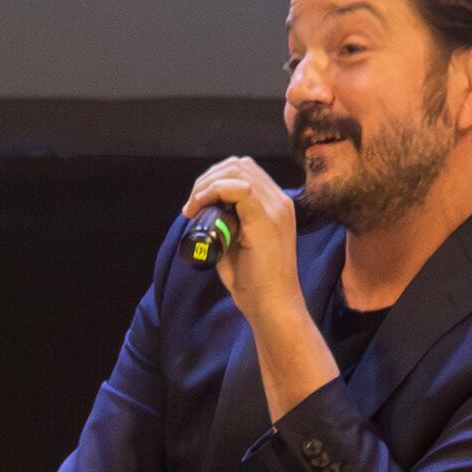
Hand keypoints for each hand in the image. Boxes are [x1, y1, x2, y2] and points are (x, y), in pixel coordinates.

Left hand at [182, 156, 299, 303]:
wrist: (273, 305)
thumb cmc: (254, 282)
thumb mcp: (236, 244)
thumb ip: (226, 224)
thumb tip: (203, 212)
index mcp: (276, 206)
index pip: (245, 173)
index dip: (215, 179)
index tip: (195, 203)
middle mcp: (280, 201)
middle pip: (240, 165)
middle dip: (209, 178)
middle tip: (192, 205)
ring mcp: (276, 208)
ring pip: (238, 171)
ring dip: (208, 184)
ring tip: (193, 207)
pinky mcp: (266, 218)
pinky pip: (238, 188)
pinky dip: (212, 191)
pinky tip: (198, 207)